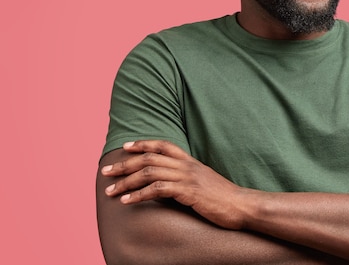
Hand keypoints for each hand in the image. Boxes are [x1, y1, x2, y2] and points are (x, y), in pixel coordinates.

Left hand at [101, 140, 248, 229]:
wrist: (242, 205)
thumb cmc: (224, 197)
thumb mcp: (205, 181)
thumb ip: (189, 177)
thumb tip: (173, 182)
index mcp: (191, 161)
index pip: (163, 145)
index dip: (143, 144)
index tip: (126, 147)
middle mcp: (187, 165)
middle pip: (149, 157)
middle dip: (124, 165)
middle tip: (106, 172)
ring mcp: (187, 177)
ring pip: (149, 172)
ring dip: (126, 182)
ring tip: (110, 191)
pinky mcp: (188, 192)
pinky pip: (158, 189)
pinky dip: (139, 195)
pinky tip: (128, 202)